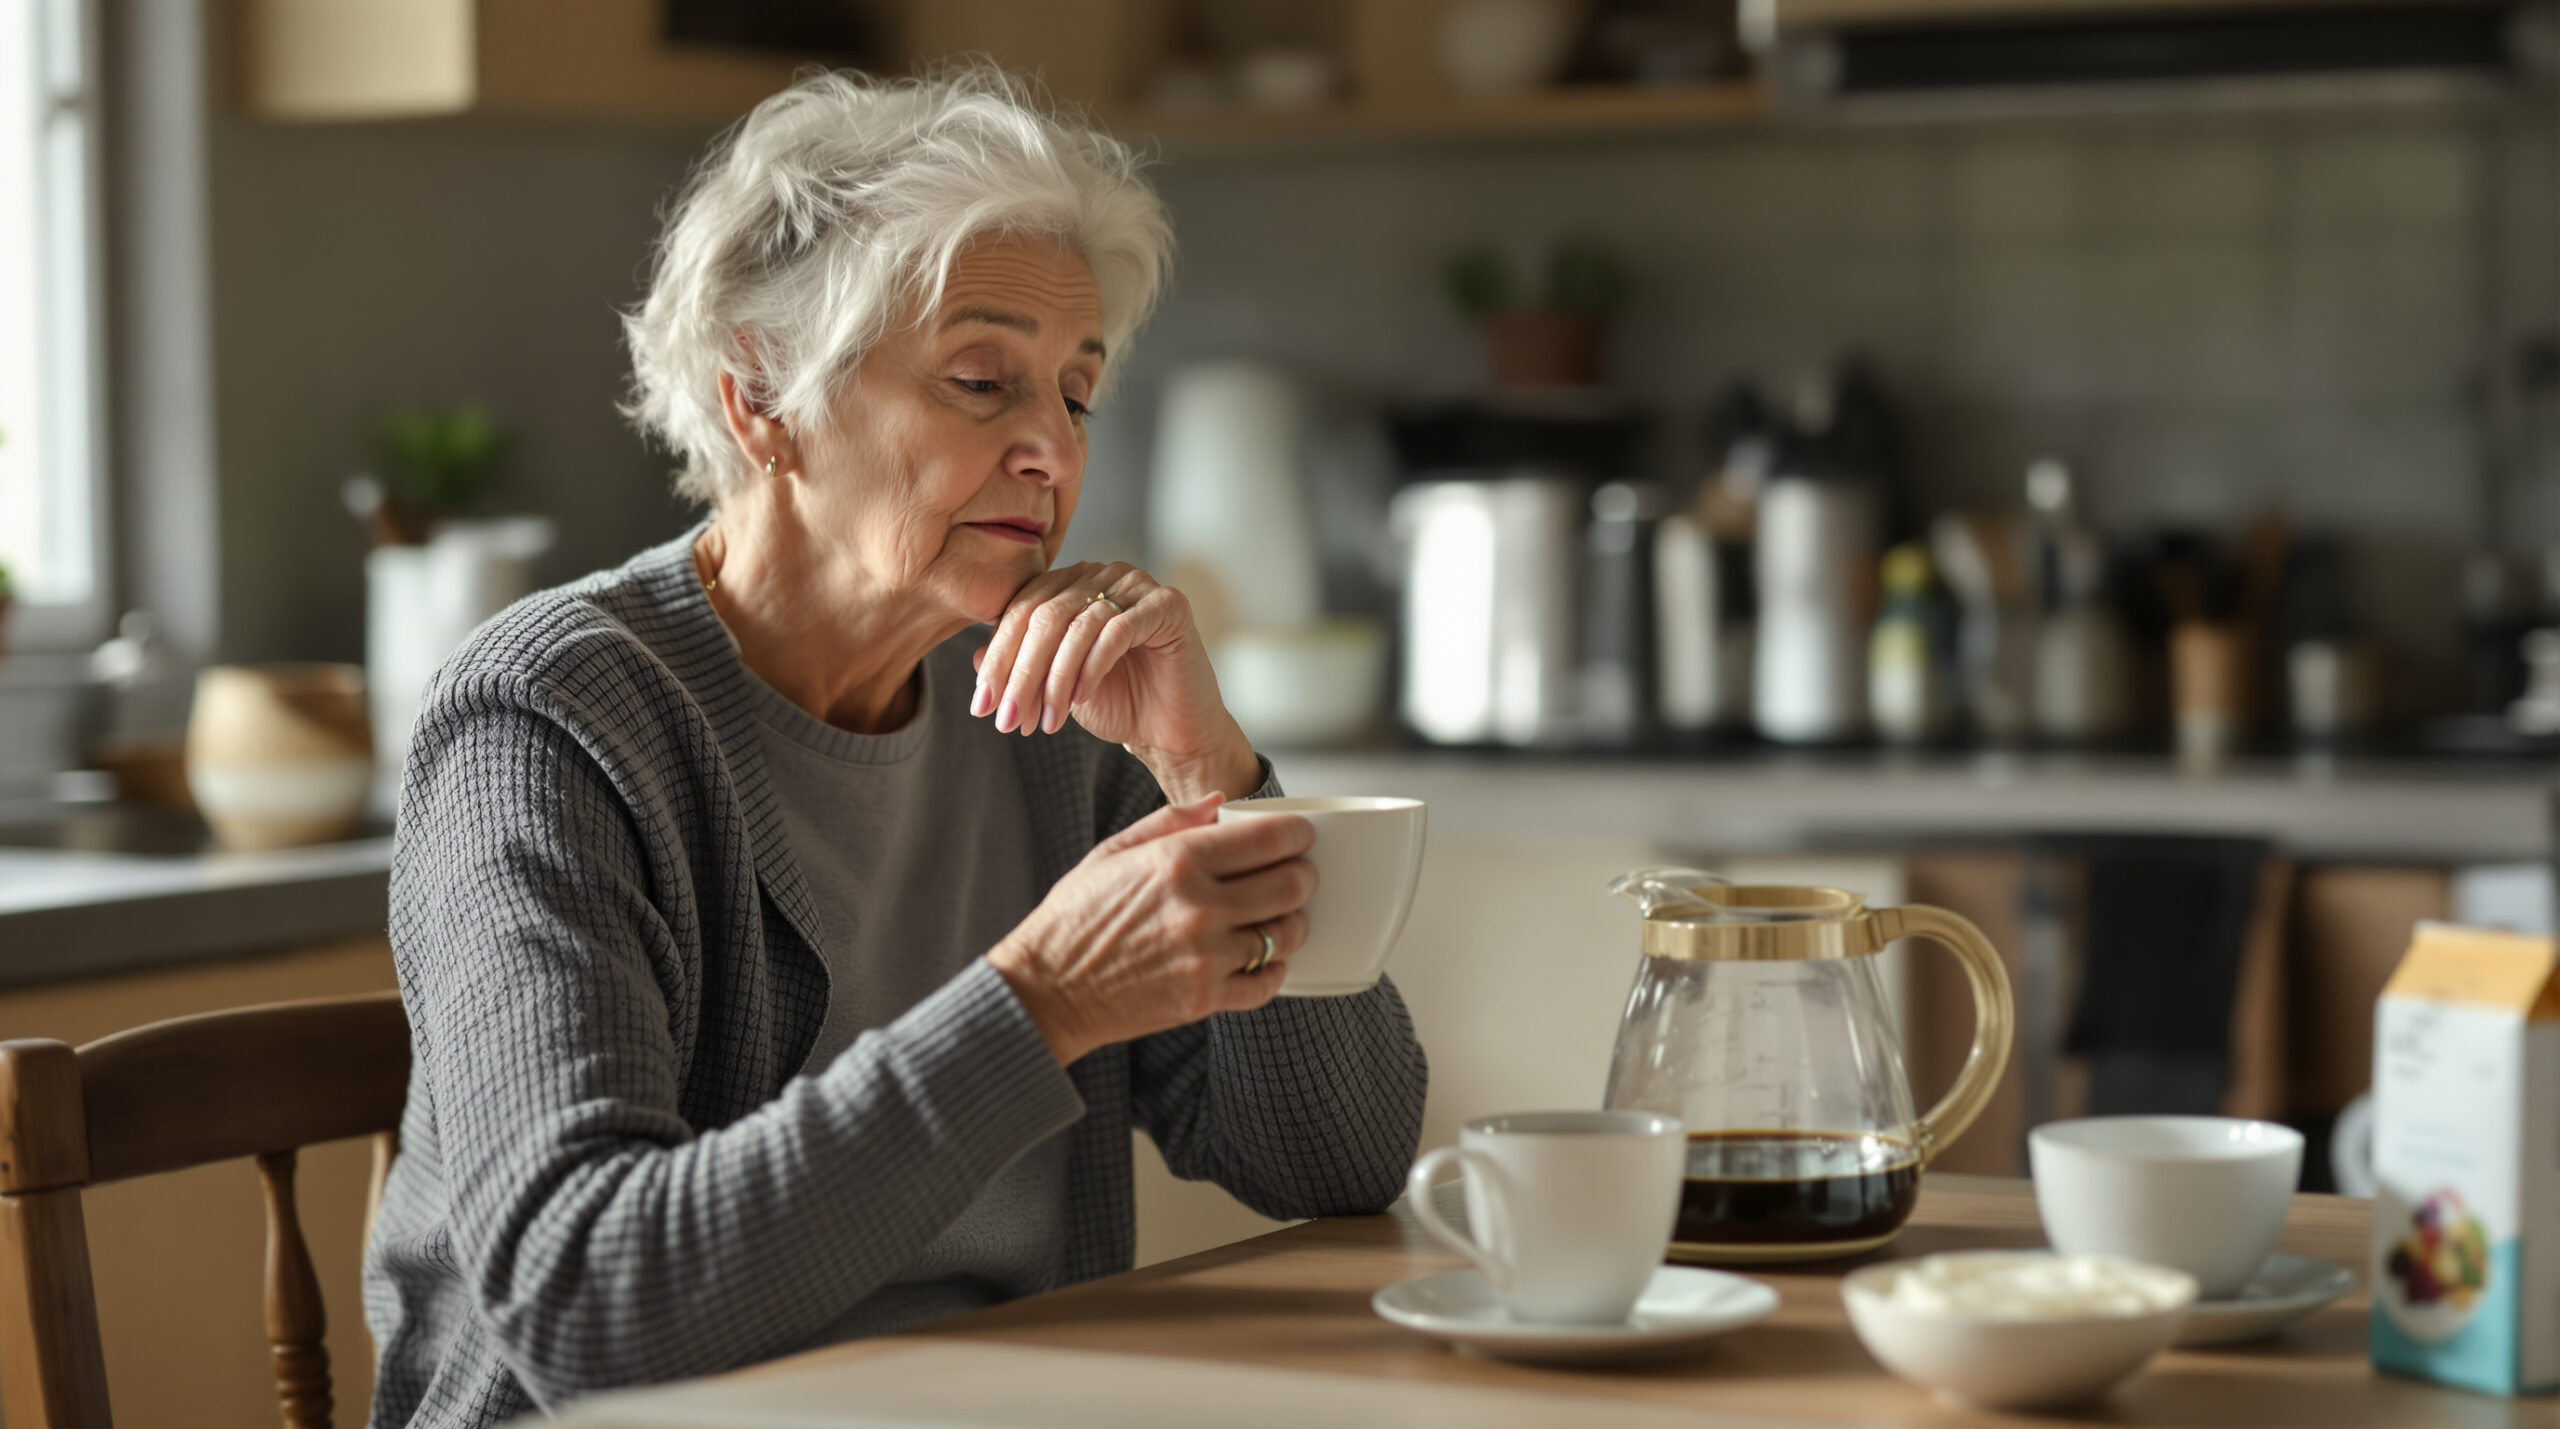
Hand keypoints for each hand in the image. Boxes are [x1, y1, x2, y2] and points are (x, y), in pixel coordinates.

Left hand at [970, 562, 1259, 802]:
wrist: (1173, 732)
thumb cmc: (1118, 704)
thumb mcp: (1056, 686)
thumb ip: (1022, 665)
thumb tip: (972, 657)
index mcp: (1073, 584)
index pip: (1022, 609)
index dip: (998, 658)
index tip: (981, 706)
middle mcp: (1103, 574)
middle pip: (1044, 615)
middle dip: (1020, 673)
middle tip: (1006, 719)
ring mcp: (1137, 584)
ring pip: (1075, 624)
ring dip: (1053, 680)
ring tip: (1045, 722)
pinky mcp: (1168, 604)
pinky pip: (1115, 631)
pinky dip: (1090, 668)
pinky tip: (1078, 701)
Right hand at [987, 794, 1314, 1065]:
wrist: (1048, 989)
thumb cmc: (1077, 917)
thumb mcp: (1114, 851)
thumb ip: (1171, 821)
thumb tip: (1221, 803)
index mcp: (1178, 861)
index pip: (1270, 838)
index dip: (1298, 833)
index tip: (1301, 836)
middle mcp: (1199, 907)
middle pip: (1290, 884)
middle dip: (1304, 874)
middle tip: (1300, 873)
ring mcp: (1206, 957)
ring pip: (1286, 934)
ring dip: (1294, 921)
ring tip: (1283, 916)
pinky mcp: (1206, 998)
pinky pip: (1267, 983)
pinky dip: (1275, 968)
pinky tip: (1264, 957)